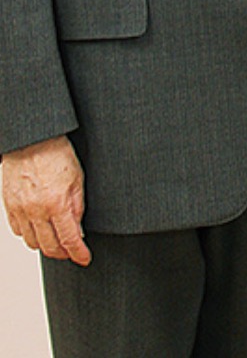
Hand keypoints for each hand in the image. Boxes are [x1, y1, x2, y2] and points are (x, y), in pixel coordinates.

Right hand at [2, 135, 90, 265]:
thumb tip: (79, 230)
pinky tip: (39, 229)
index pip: (69, 240)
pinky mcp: (9, 206)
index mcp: (56, 203)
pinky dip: (30, 235)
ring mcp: (20, 210)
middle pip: (49, 247)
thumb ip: (78, 207)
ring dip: (46, 246)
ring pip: (32, 243)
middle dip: (64, 254)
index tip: (85, 258)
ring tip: (57, 241)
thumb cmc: (57, 153)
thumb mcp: (78, 179)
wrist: (32, 140)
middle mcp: (36, 211)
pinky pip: (19, 231)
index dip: (78, 253)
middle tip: (73, 252)